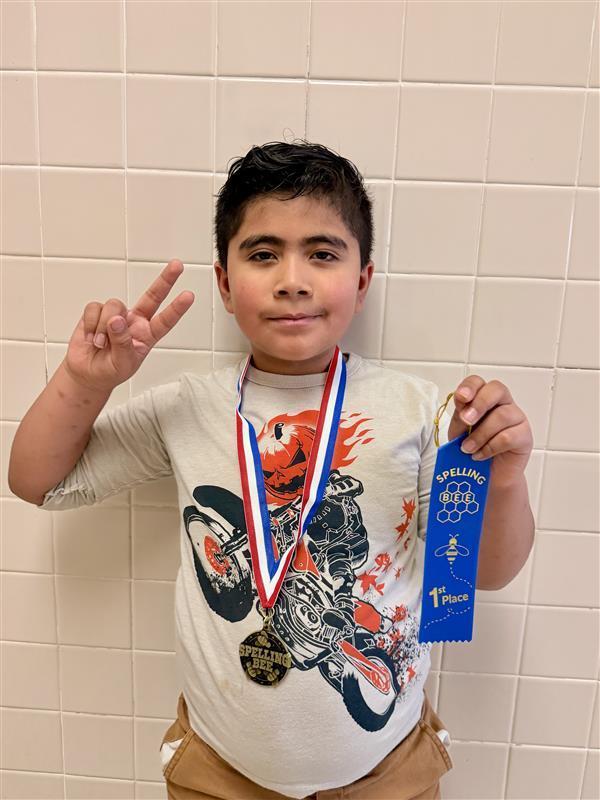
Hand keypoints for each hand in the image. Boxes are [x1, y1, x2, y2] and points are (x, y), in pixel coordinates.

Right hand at [63, 259, 194, 391]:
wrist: (88, 373)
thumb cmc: (110, 370)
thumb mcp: (122, 363)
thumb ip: (123, 343)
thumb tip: (117, 320)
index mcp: (147, 335)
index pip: (165, 320)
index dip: (177, 308)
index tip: (189, 296)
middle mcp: (135, 321)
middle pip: (152, 296)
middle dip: (165, 280)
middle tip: (178, 265)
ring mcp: (116, 315)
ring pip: (114, 305)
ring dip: (104, 327)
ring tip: (101, 344)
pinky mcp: (97, 312)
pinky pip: (94, 309)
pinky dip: (91, 325)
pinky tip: (91, 338)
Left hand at [448, 376, 533, 485]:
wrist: (486, 476)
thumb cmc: (473, 449)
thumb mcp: (459, 432)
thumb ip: (460, 416)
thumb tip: (463, 404)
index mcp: (484, 398)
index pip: (478, 382)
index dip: (470, 386)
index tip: (461, 398)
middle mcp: (502, 403)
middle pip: (497, 389)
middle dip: (479, 403)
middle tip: (467, 421)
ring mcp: (516, 418)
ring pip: (502, 415)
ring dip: (480, 434)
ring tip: (467, 449)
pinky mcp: (524, 436)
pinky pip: (509, 437)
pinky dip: (490, 447)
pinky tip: (480, 455)